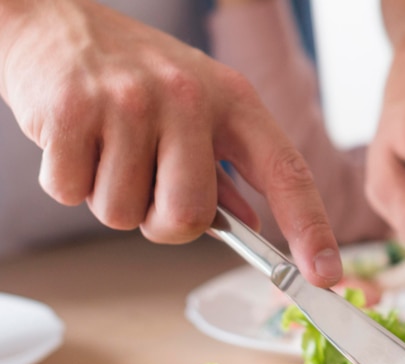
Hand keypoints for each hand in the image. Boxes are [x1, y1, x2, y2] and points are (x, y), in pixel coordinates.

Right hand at [0, 0, 341, 286]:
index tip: (326, 275)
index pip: (287, 174)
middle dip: (165, 224)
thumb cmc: (138, 78)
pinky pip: (71, 193)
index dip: (311, 229)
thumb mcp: (200, 111)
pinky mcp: (73, 110)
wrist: (57, 26)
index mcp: (234, 102)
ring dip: (113, 199)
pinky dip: (71, 182)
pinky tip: (79, 142)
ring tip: (109, 150)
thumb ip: (227, 170)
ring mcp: (130, 101)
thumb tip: (252, 224)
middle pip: (190, 217)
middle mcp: (189, 98)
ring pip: (123, 215)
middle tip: (149, 189)